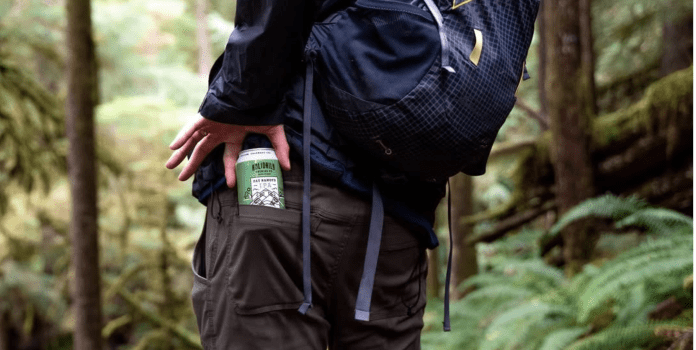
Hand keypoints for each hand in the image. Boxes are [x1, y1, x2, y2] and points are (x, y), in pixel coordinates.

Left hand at [165, 114, 290, 187]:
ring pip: (192, 141)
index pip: (229, 157)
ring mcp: (211, 124)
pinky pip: (191, 128)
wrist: (256, 89)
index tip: (232, 185)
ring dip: (180, 154)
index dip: (230, 171)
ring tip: (169, 166)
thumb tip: (289, 166)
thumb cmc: (263, 107)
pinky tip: (172, 147)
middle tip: (182, 179)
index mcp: (234, 135)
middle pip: (202, 151)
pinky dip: (182, 137)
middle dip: (192, 165)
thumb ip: (280, 148)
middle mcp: (220, 131)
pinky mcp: (206, 117)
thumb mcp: (273, 132)